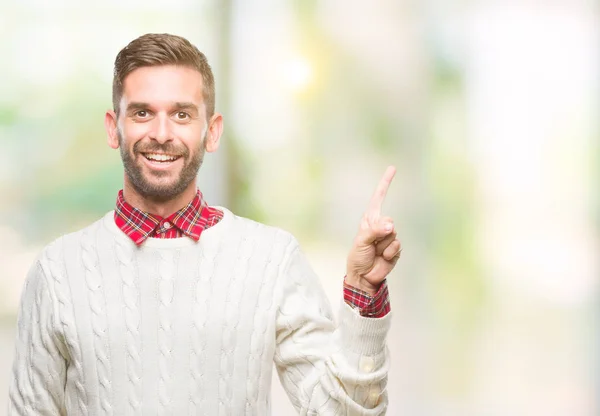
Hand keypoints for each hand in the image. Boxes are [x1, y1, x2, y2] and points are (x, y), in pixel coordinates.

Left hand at [346, 166, 401, 294]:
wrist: (363, 276)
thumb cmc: (357, 257)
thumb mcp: (362, 241)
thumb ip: (375, 231)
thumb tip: (391, 225)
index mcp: (370, 220)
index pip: (379, 198)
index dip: (385, 183)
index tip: (392, 169)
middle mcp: (380, 226)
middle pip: (389, 221)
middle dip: (380, 233)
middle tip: (372, 244)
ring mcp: (389, 237)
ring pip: (393, 234)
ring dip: (383, 245)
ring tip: (375, 252)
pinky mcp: (395, 248)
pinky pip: (397, 246)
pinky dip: (389, 253)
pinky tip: (382, 258)